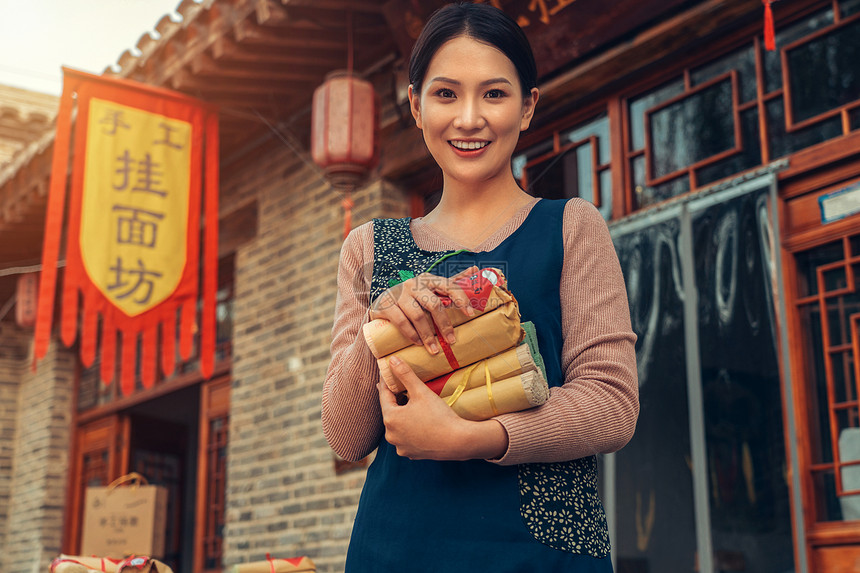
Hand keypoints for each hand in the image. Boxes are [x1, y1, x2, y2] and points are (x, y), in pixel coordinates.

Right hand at [369, 266, 478, 354]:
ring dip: (428, 335)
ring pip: (418, 316)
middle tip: (451, 340)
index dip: (461, 299)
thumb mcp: (432, 287)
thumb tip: (475, 270)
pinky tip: (418, 343)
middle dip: (444, 325)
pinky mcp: (386, 305)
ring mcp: (399, 294)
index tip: (471, 314)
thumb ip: (452, 281)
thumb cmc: (413, 296)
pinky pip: (401, 322)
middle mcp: (414, 284)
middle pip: (434, 304)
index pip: (449, 285)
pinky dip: (412, 334)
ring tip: (434, 349)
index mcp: (429, 279)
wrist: (382, 301)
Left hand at [378, 356, 508, 460]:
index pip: (384, 396)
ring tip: (409, 405)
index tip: (387, 374)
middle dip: (395, 400)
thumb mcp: (421, 391)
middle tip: (399, 388)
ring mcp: (400, 447)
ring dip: (402, 416)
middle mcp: (391, 435)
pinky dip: (409, 430)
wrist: (458, 441)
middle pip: (390, 412)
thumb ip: (405, 374)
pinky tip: (417, 424)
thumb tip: (391, 359)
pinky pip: (406, 438)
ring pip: (398, 426)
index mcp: (390, 418)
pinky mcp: (410, 454)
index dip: (386, 383)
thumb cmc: (439, 415)